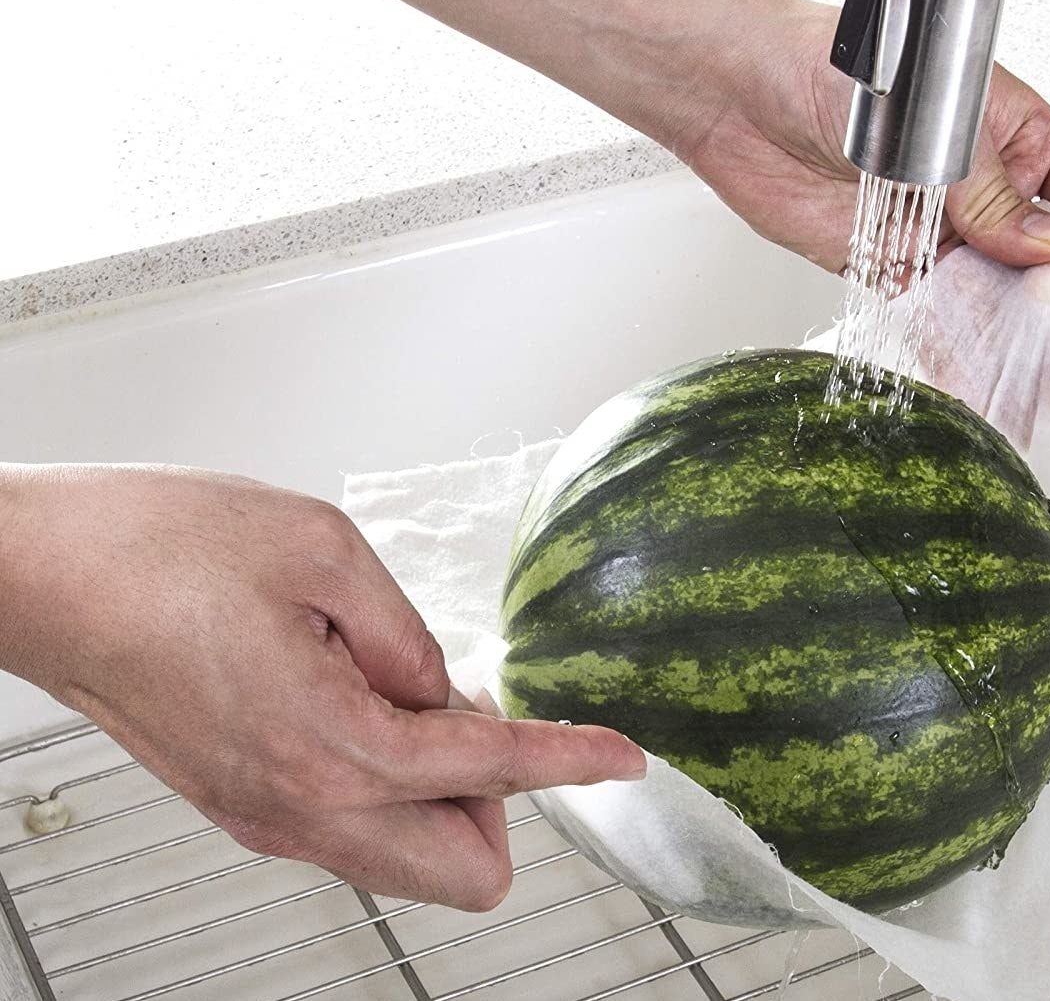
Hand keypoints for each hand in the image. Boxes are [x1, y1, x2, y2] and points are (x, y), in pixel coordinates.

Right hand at [0, 465, 644, 910]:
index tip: (622, 756)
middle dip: (502, 800)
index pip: (487, 774)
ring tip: (405, 687)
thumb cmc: (154, 547)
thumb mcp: (320, 551)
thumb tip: (449, 688)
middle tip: (479, 705)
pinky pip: (355, 828)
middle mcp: (296, 808)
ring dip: (445, 793)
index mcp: (325, 746)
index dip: (568, 761)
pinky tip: (364, 698)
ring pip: (407, 857)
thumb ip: (406, 634)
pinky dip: (392, 783)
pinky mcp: (243, 804)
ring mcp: (264, 818)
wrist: (38, 577)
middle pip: (461, 872)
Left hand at [684, 0, 1049, 419]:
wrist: (740, 91)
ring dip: (1011, 353)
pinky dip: (953, 355)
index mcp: (1020, 138)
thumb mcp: (936, 125)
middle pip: (1046, 270)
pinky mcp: (891, 264)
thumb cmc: (834, 64)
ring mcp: (941, 231)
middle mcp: (987, 191)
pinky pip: (936, 319)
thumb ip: (994, 196)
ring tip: (1033, 405)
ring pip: (995, 304)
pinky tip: (974, 388)